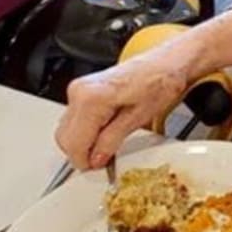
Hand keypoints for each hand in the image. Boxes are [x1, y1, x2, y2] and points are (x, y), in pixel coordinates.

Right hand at [55, 55, 189, 170]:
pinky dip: (85, 130)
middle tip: (103, 160)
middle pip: (65, 138)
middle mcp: (80, 91)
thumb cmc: (159, 82)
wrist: (165, 62)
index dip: (85, 161)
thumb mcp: (138, 118)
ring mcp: (79, 88)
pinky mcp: (83, 89)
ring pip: (67, 130)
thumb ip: (111, 140)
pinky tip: (104, 131)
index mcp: (91, 98)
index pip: (74, 143)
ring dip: (83, 142)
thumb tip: (96, 159)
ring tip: (107, 144)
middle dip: (83, 153)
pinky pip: (74, 119)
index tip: (97, 168)